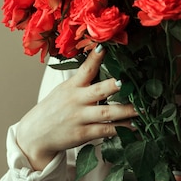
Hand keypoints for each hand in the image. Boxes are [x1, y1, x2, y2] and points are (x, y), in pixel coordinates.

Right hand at [16, 46, 137, 170]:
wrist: (35, 135)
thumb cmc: (54, 109)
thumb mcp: (63, 90)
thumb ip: (82, 80)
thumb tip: (101, 63)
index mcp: (72, 86)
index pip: (85, 69)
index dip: (95, 57)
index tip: (105, 46)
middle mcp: (76, 100)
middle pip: (98, 91)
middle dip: (114, 86)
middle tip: (129, 81)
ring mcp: (80, 118)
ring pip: (107, 113)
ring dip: (127, 111)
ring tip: (144, 109)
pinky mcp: (83, 134)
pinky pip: (106, 131)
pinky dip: (122, 129)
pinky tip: (135, 127)